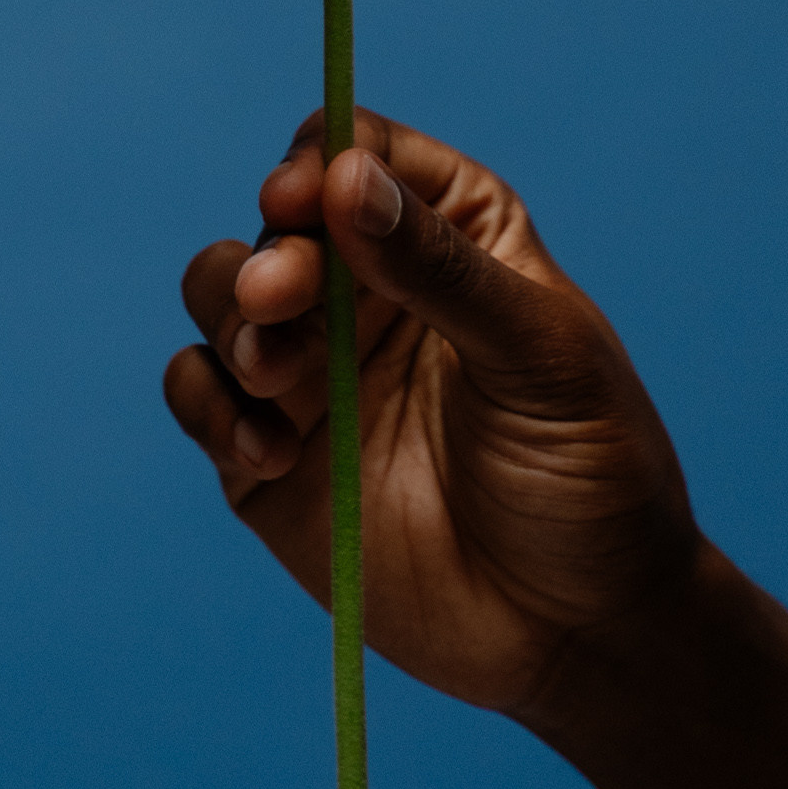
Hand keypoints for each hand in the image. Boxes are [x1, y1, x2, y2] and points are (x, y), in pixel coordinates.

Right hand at [164, 110, 698, 716]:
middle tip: (282, 303)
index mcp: (449, 236)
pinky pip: (195, 394)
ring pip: (217, 297)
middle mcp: (366, 290)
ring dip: (231, 323)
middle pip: (271, 226)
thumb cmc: (592, 478)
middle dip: (265, 257)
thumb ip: (440, 269)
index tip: (299, 198)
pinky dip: (209, 408)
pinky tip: (270, 455)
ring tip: (277, 380)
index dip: (316, 163)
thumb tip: (344, 178)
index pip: (357, 156)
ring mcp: (310, 373)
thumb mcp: (540, 359)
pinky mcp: (262, 456)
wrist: (577, 632)